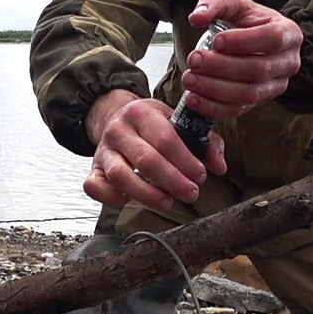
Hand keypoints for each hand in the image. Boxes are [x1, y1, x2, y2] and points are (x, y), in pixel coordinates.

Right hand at [81, 89, 226, 210]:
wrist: (116, 117)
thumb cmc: (153, 125)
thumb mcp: (178, 122)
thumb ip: (205, 142)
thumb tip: (219, 166)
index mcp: (141, 112)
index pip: (165, 138)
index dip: (185, 161)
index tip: (200, 176)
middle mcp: (118, 129)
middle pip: (146, 159)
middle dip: (173, 181)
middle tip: (191, 193)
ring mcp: (103, 149)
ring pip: (120, 176)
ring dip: (147, 194)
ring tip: (167, 201)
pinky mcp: (93, 168)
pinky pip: (94, 186)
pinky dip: (111, 198)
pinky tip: (130, 201)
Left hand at [179, 0, 302, 120]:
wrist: (257, 42)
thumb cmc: (249, 22)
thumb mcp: (235, 5)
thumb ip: (216, 4)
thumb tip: (197, 17)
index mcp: (288, 33)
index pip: (273, 39)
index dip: (244, 42)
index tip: (217, 41)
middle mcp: (288, 63)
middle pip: (258, 70)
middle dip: (222, 67)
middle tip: (194, 60)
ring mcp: (275, 86)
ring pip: (249, 94)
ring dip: (215, 89)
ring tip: (190, 79)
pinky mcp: (259, 103)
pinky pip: (238, 110)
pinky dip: (213, 107)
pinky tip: (193, 98)